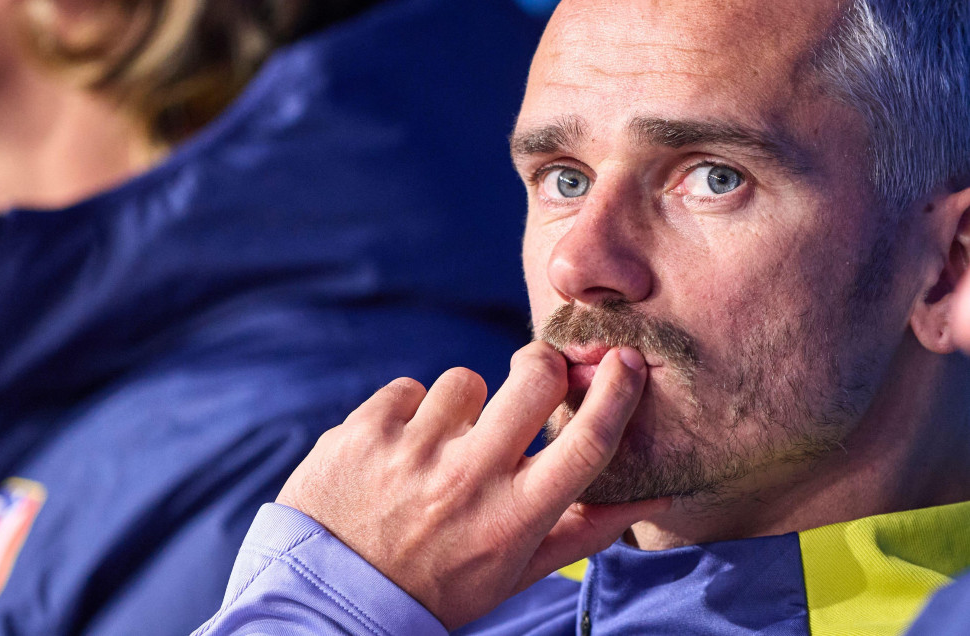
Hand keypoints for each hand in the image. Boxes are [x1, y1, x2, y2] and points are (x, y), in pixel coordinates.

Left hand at [276, 341, 669, 628]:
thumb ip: (586, 530)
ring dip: (460, 407)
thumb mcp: (517, 571)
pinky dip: (407, 414)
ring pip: (466, 380)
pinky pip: (409, 388)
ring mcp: (413, 452)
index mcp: (515, 518)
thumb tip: (658, 495)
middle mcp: (469, 480)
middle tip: (534, 377)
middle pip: (536, 378)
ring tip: (436, 453)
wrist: (334, 599)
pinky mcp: (364, 431)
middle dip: (544, 366)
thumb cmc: (440, 584)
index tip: (627, 361)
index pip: (587, 443)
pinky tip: (395, 454)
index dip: (618, 393)